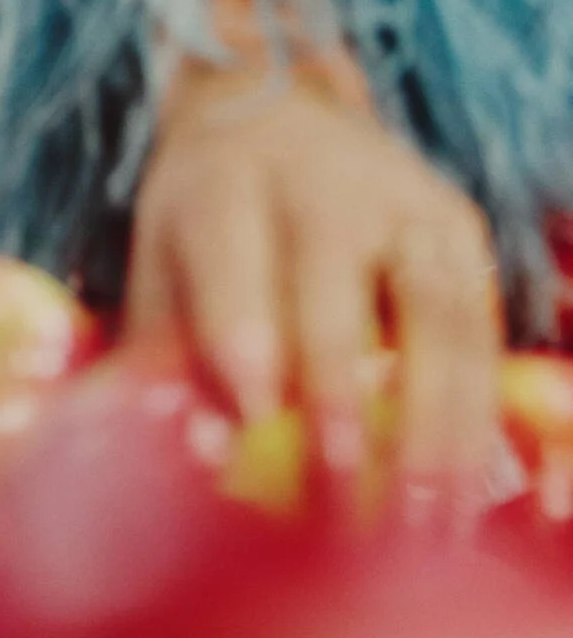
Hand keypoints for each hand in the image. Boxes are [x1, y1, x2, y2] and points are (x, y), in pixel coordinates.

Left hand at [126, 0, 502, 512]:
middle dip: (339, 409)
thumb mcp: (159, 267)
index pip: (231, 265)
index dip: (243, 344)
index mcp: (220, 188)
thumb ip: (162, 361)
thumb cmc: (205, 220)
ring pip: (430, 317)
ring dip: (433, 429)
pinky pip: (479, 321)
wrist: (274, 109)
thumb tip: (190, 459)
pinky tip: (466, 484)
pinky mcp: (457, 222)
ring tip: (422, 528)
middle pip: (336, 298)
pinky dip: (478, 407)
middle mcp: (315, 182)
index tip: (251, 425)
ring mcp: (399, 199)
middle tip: (337, 514)